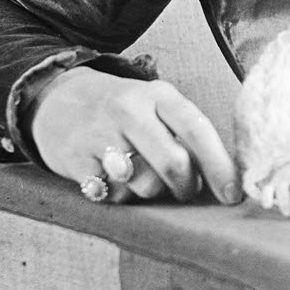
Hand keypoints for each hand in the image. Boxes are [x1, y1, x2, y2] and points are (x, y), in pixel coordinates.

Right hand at [30, 66, 238, 204]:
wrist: (56, 100)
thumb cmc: (122, 111)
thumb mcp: (155, 107)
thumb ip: (185, 136)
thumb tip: (224, 180)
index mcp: (158, 95)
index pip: (196, 129)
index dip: (219, 165)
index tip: (233, 194)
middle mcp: (130, 110)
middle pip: (173, 164)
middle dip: (186, 186)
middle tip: (184, 190)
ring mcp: (101, 134)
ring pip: (144, 184)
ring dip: (149, 190)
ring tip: (139, 174)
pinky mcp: (77, 159)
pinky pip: (113, 194)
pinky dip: (120, 194)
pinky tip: (113, 177)